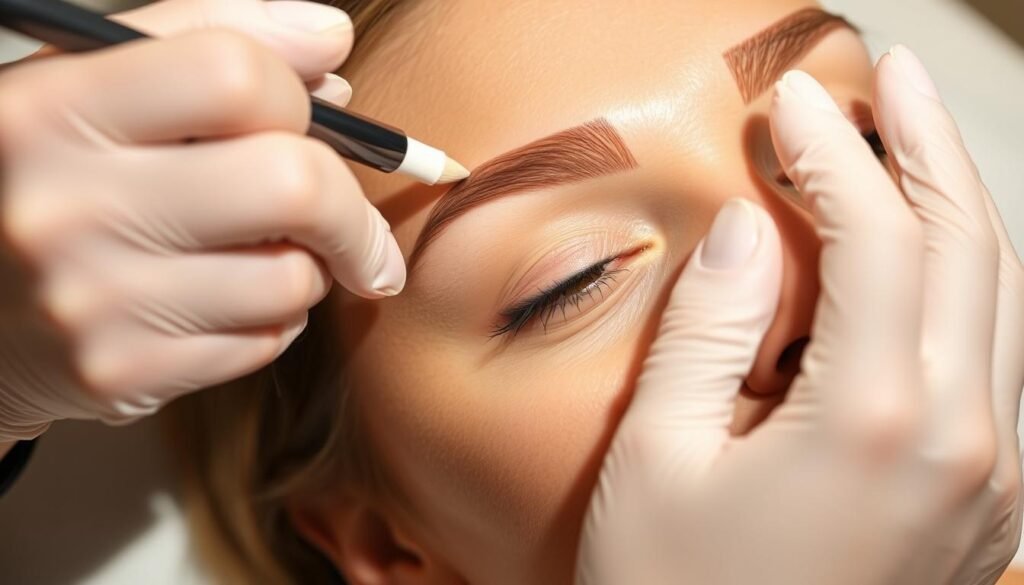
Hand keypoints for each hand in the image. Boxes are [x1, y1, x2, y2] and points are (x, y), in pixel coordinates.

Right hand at [0, 0, 404, 440]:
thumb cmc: (41, 180)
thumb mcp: (84, 86)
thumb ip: (203, 38)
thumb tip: (329, 38)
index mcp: (50, 110)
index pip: (234, 76)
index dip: (291, 92)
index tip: (304, 116)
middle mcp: (66, 208)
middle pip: (293, 184)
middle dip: (347, 204)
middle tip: (347, 219)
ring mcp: (95, 303)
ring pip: (293, 277)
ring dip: (305, 266)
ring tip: (259, 254)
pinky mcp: (123, 375)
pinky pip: (266, 341)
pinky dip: (271, 319)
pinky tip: (224, 299)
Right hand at [576, 46, 1023, 584]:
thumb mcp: (657, 460)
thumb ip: (707, 331)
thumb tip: (747, 231)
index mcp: (878, 425)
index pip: (877, 238)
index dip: (834, 154)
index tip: (791, 104)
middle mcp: (963, 446)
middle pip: (971, 248)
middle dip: (927, 146)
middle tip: (890, 77)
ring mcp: (989, 481)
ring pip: (1001, 301)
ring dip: (958, 206)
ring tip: (911, 143)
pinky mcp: (983, 507)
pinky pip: (995, 361)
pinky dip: (964, 284)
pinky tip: (922, 258)